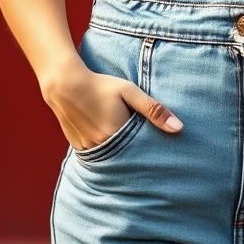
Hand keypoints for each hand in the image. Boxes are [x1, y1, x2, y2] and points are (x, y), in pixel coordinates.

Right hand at [40, 58, 182, 150]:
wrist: (65, 85)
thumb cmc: (101, 85)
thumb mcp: (129, 91)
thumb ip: (153, 109)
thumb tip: (179, 128)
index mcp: (117, 134)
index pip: (142, 151)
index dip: (151, 152)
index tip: (163, 156)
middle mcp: (103, 147)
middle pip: (128, 157)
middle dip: (138, 156)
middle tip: (150, 158)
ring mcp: (89, 149)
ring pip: (112, 158)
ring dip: (122, 154)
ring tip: (132, 150)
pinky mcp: (79, 148)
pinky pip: (99, 155)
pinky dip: (107, 152)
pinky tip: (111, 144)